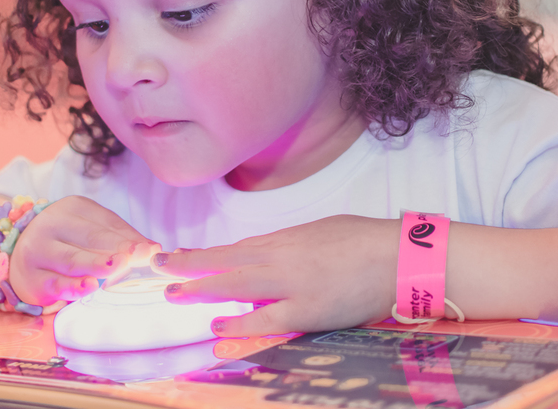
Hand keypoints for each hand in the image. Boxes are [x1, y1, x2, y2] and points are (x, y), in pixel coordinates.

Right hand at [9, 195, 159, 306]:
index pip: (105, 222)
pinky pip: (56, 283)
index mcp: (72, 208)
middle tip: (140, 256)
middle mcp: (52, 224)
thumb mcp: (90, 231)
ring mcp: (38, 251)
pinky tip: (89, 287)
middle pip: (90, 237)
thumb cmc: (66, 243)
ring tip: (118, 266)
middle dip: (118, 247)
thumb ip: (120, 238)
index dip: (129, 237)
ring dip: (96, 264)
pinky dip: (73, 286)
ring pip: (72, 259)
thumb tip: (154, 249)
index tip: (151, 250)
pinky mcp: (31, 278)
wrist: (21, 258)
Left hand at [152, 215, 398, 336]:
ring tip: (174, 293)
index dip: (202, 255)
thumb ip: (289, 246)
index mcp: (286, 238)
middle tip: (158, 268)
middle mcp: (283, 257)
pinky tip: (218, 324)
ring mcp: (293, 284)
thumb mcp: (320, 233)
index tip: (174, 256)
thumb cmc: (364, 241)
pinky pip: (266, 318)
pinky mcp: (308, 310)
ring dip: (203, 288)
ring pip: (237, 283)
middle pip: (226, 261)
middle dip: (190, 266)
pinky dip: (240, 321)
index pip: (234, 247)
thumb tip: (264, 255)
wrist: (399, 256)